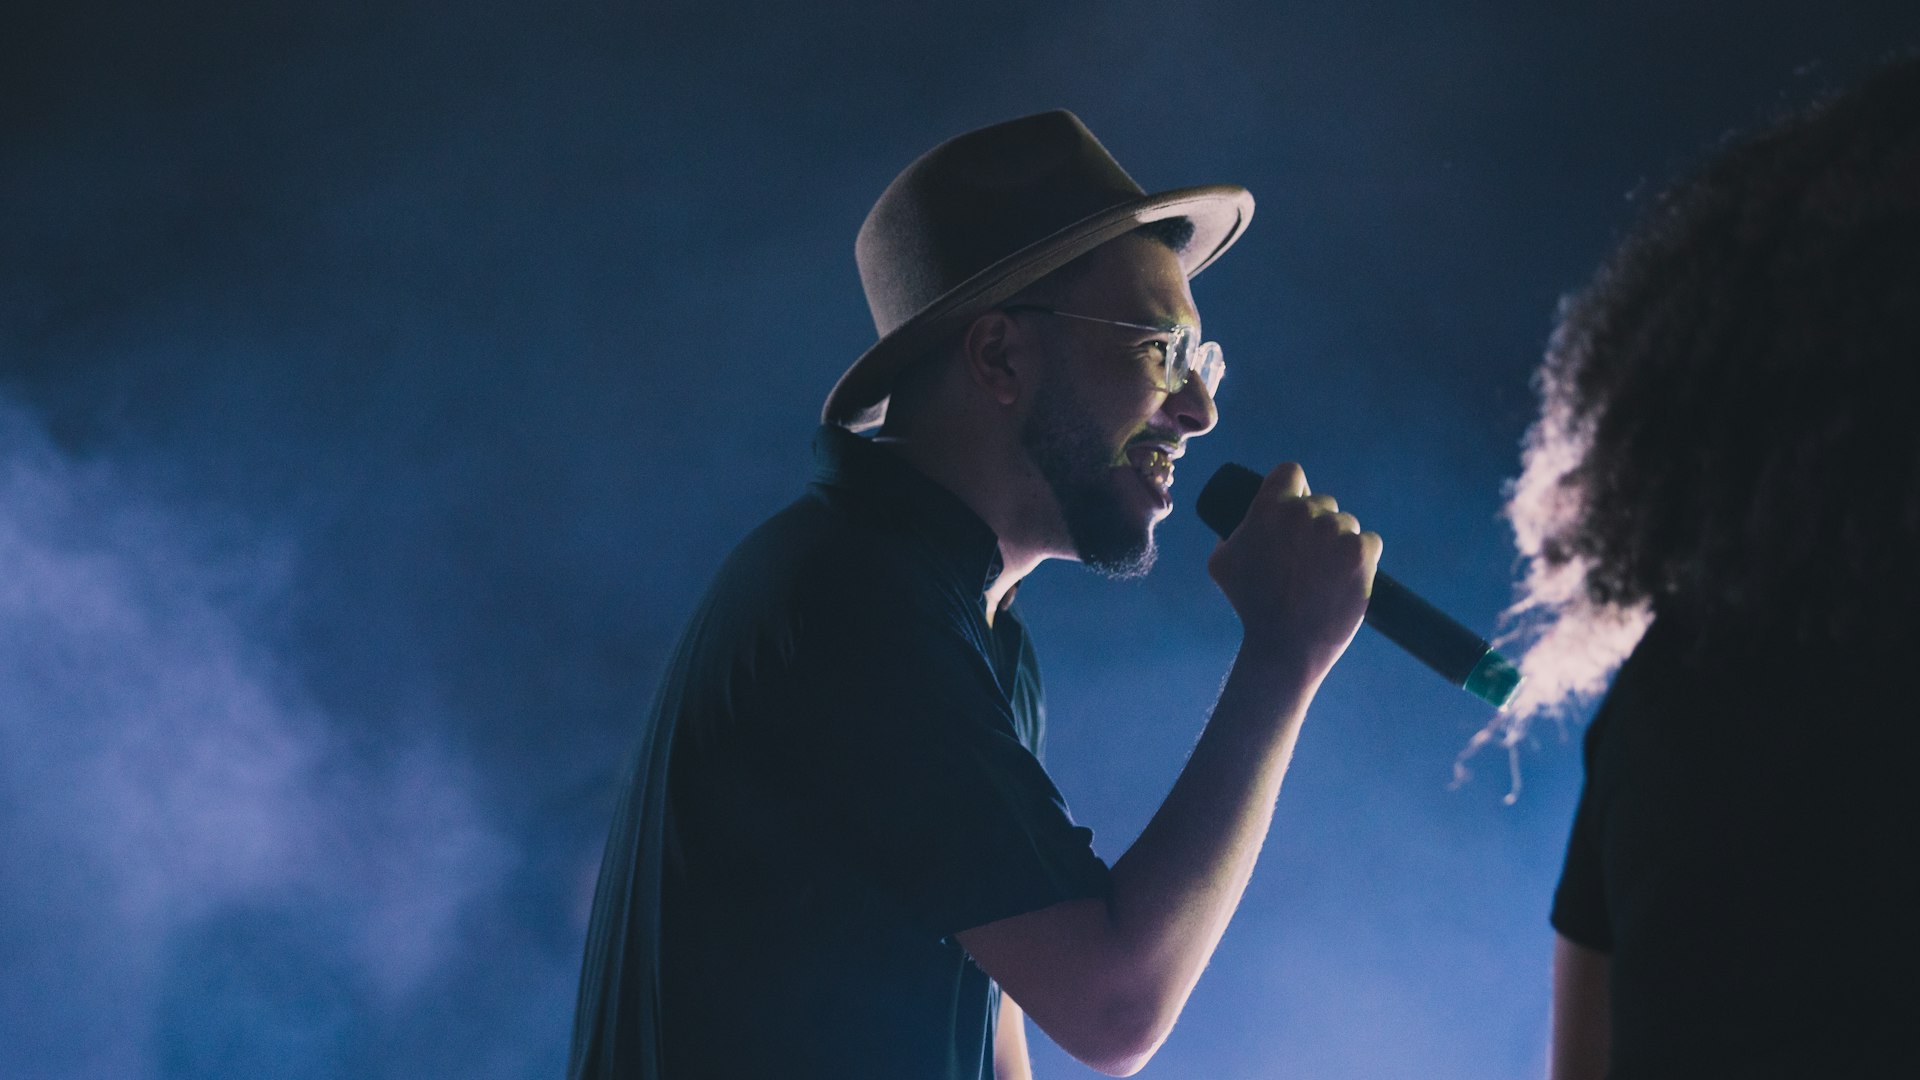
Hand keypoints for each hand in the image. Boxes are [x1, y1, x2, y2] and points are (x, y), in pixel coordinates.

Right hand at [1205, 463, 1381, 680]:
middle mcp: (1305, 512)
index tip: (1293, 508)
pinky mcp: (1362, 553)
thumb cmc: (1251, 606)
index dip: (1293, 489)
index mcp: (1270, 508)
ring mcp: (1336, 532)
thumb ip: (1230, 534)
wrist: (1286, 646)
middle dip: (1316, 525)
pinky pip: (1369, 542)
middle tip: (1307, 557)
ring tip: (1324, 575)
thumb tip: (1244, 523)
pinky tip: (1347, 577)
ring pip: (1346, 523)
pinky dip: (1362, 558)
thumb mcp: (1221, 564)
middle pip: (1322, 502)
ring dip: (1339, 542)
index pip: (1291, 472)